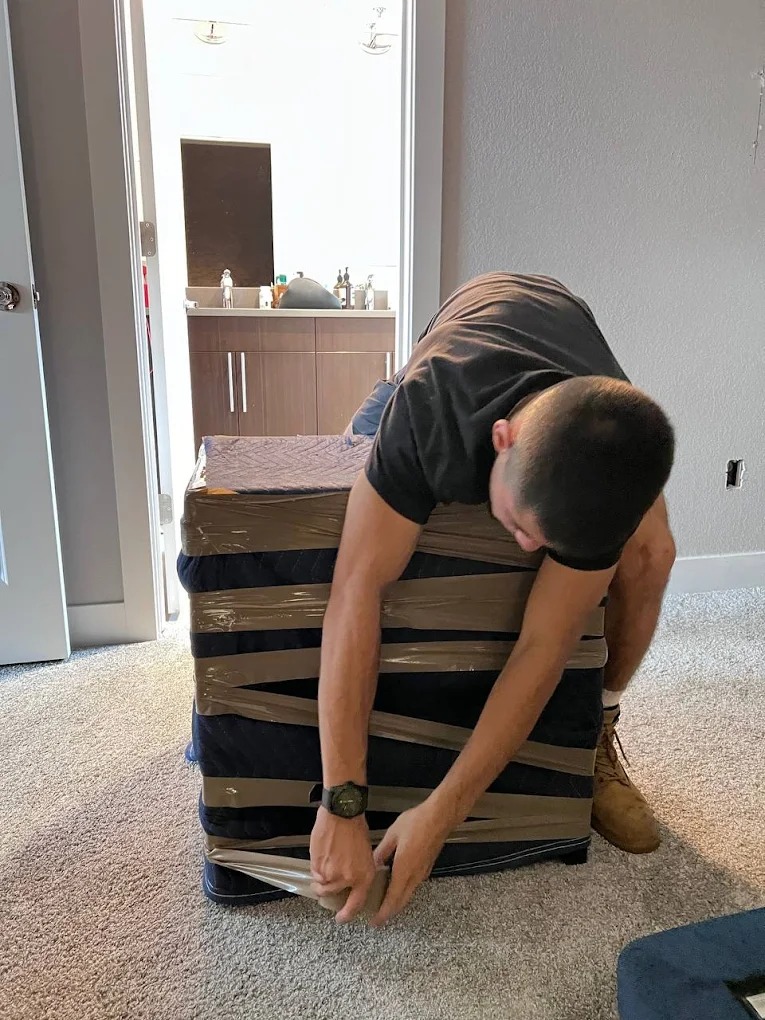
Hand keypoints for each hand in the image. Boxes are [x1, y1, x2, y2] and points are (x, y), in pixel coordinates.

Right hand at [310, 808, 375, 922]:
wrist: (342, 814)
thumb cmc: (356, 829)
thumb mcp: (366, 854)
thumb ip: (359, 871)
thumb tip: (352, 880)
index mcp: (364, 877)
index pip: (355, 904)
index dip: (347, 915)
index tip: (341, 919)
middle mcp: (347, 879)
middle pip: (331, 894)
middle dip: (327, 890)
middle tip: (326, 882)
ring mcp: (330, 873)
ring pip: (320, 884)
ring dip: (320, 878)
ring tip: (325, 862)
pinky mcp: (317, 865)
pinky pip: (314, 872)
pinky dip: (315, 867)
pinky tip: (321, 854)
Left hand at [370, 800, 450, 926]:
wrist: (440, 817)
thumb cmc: (416, 823)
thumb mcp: (392, 835)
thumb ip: (381, 852)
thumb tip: (371, 865)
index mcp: (404, 870)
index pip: (393, 899)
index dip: (383, 913)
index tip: (375, 923)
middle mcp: (415, 876)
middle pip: (402, 902)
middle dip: (390, 912)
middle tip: (378, 917)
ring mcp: (423, 872)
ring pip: (408, 894)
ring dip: (397, 902)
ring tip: (383, 902)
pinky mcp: (427, 867)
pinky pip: (413, 885)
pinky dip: (403, 891)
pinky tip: (396, 885)